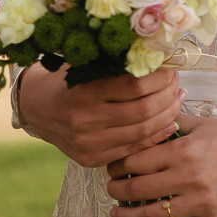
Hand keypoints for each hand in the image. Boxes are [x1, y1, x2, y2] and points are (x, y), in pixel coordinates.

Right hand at [18, 63, 184, 166]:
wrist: (38, 108)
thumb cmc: (68, 78)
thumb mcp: (88, 63)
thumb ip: (118, 63)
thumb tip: (159, 56)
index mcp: (84, 91)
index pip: (134, 85)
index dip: (159, 77)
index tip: (171, 67)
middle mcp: (85, 120)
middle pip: (142, 111)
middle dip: (168, 95)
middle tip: (178, 82)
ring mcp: (89, 143)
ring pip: (142, 132)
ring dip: (167, 114)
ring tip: (178, 98)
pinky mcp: (92, 159)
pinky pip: (134, 149)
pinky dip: (156, 135)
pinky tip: (170, 121)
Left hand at [106, 114, 216, 216]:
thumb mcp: (201, 124)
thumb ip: (172, 125)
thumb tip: (146, 125)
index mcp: (183, 151)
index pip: (137, 161)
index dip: (119, 165)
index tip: (112, 166)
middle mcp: (189, 178)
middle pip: (139, 190)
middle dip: (117, 190)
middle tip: (110, 189)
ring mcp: (200, 203)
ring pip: (153, 216)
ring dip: (130, 216)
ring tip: (119, 213)